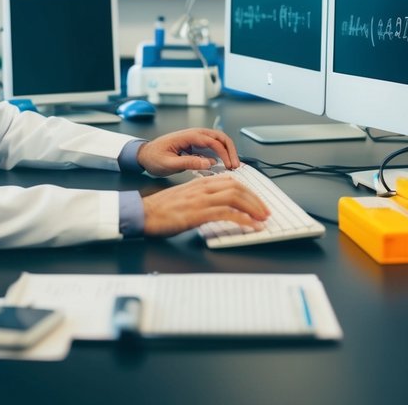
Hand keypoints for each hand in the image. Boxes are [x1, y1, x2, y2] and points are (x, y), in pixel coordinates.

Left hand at [135, 128, 239, 177]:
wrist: (144, 154)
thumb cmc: (153, 157)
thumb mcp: (168, 164)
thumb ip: (188, 163)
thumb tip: (208, 163)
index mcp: (188, 136)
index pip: (212, 141)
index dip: (223, 153)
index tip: (229, 165)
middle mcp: (194, 134)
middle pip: (219, 137)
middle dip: (230, 150)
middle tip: (235, 164)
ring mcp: (195, 139)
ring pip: (218, 140)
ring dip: (227, 151)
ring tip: (231, 165)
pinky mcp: (195, 145)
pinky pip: (212, 146)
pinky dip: (220, 154)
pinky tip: (223, 164)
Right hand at [141, 175, 269, 237]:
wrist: (143, 213)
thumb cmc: (161, 209)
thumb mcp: (185, 197)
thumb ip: (201, 197)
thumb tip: (218, 205)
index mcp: (200, 183)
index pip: (231, 181)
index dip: (248, 191)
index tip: (257, 202)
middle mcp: (203, 188)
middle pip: (238, 187)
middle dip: (255, 199)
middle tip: (265, 211)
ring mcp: (201, 200)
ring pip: (235, 197)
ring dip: (253, 208)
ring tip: (262, 219)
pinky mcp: (198, 213)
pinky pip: (227, 214)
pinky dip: (243, 220)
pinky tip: (250, 226)